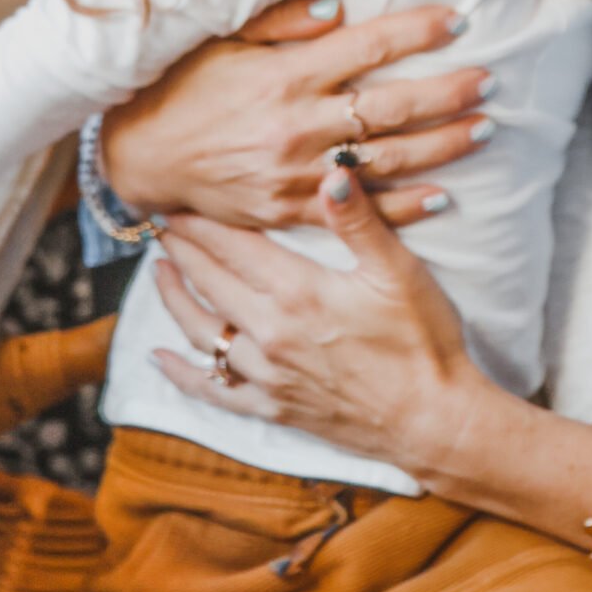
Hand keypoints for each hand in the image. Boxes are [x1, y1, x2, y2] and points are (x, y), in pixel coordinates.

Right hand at [102, 0, 494, 230]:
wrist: (139, 158)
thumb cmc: (182, 88)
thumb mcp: (222, 40)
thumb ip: (282, 22)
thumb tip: (342, 9)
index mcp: (284, 74)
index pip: (366, 47)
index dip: (416, 31)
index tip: (457, 19)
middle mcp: (297, 124)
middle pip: (390, 107)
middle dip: (447, 93)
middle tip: (490, 81)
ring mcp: (297, 173)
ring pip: (386, 160)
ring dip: (441, 146)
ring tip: (483, 129)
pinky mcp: (289, 210)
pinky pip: (357, 212)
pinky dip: (403, 207)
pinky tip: (442, 197)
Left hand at [150, 156, 499, 478]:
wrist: (433, 420)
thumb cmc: (422, 341)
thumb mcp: (397, 270)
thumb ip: (358, 220)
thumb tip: (332, 170)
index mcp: (297, 292)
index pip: (232, 246)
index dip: (200, 222)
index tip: (175, 201)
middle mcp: (272, 333)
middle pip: (210, 282)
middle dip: (182, 250)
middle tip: (158, 225)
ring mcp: (269, 374)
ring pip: (204, 332)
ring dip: (175, 300)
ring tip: (159, 273)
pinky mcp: (275, 409)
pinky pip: (216, 392)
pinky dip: (183, 375)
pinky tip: (159, 359)